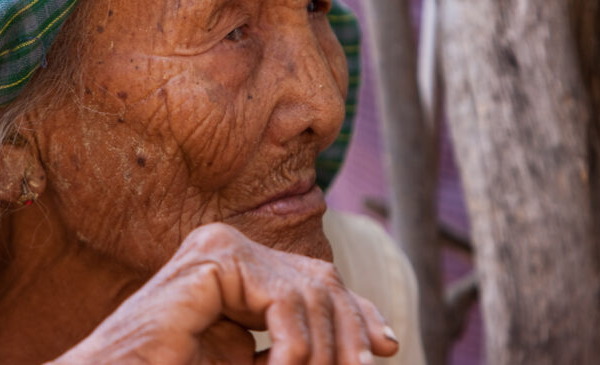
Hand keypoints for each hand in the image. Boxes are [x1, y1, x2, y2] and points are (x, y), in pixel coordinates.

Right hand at [49, 222, 398, 363]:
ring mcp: (220, 247)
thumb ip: (295, 350)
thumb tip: (366, 350)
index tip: (387, 347)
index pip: (313, 281)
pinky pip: (283, 300)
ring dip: (324, 352)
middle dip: (349, 333)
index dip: (356, 313)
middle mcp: (229, 247)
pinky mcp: (212, 259)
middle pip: (321, 281)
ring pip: (310, 291)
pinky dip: (296, 348)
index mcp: (236, 269)